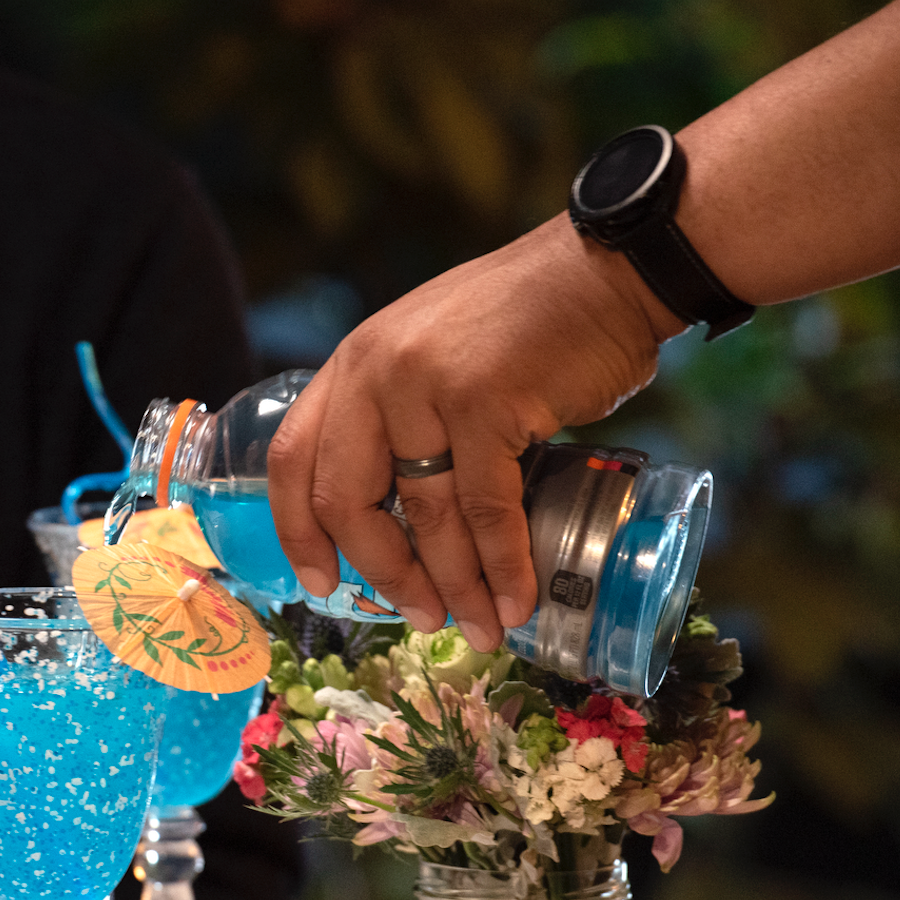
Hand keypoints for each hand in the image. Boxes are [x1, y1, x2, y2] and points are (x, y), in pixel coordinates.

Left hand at [267, 215, 683, 650]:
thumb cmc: (529, 323)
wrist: (605, 273)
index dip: (297, 531)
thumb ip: (404, 418)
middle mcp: (375, 371)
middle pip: (348, 500)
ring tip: (482, 626)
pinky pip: (484, 506)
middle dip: (386, 573)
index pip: (293, 459)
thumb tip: (405, 523)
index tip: (319, 583)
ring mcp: (426, 384)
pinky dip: (502, 563)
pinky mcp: (485, 401)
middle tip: (421, 617)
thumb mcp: (434, 355)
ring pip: (425, 514)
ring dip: (454, 584)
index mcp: (354, 364)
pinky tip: (516, 597)